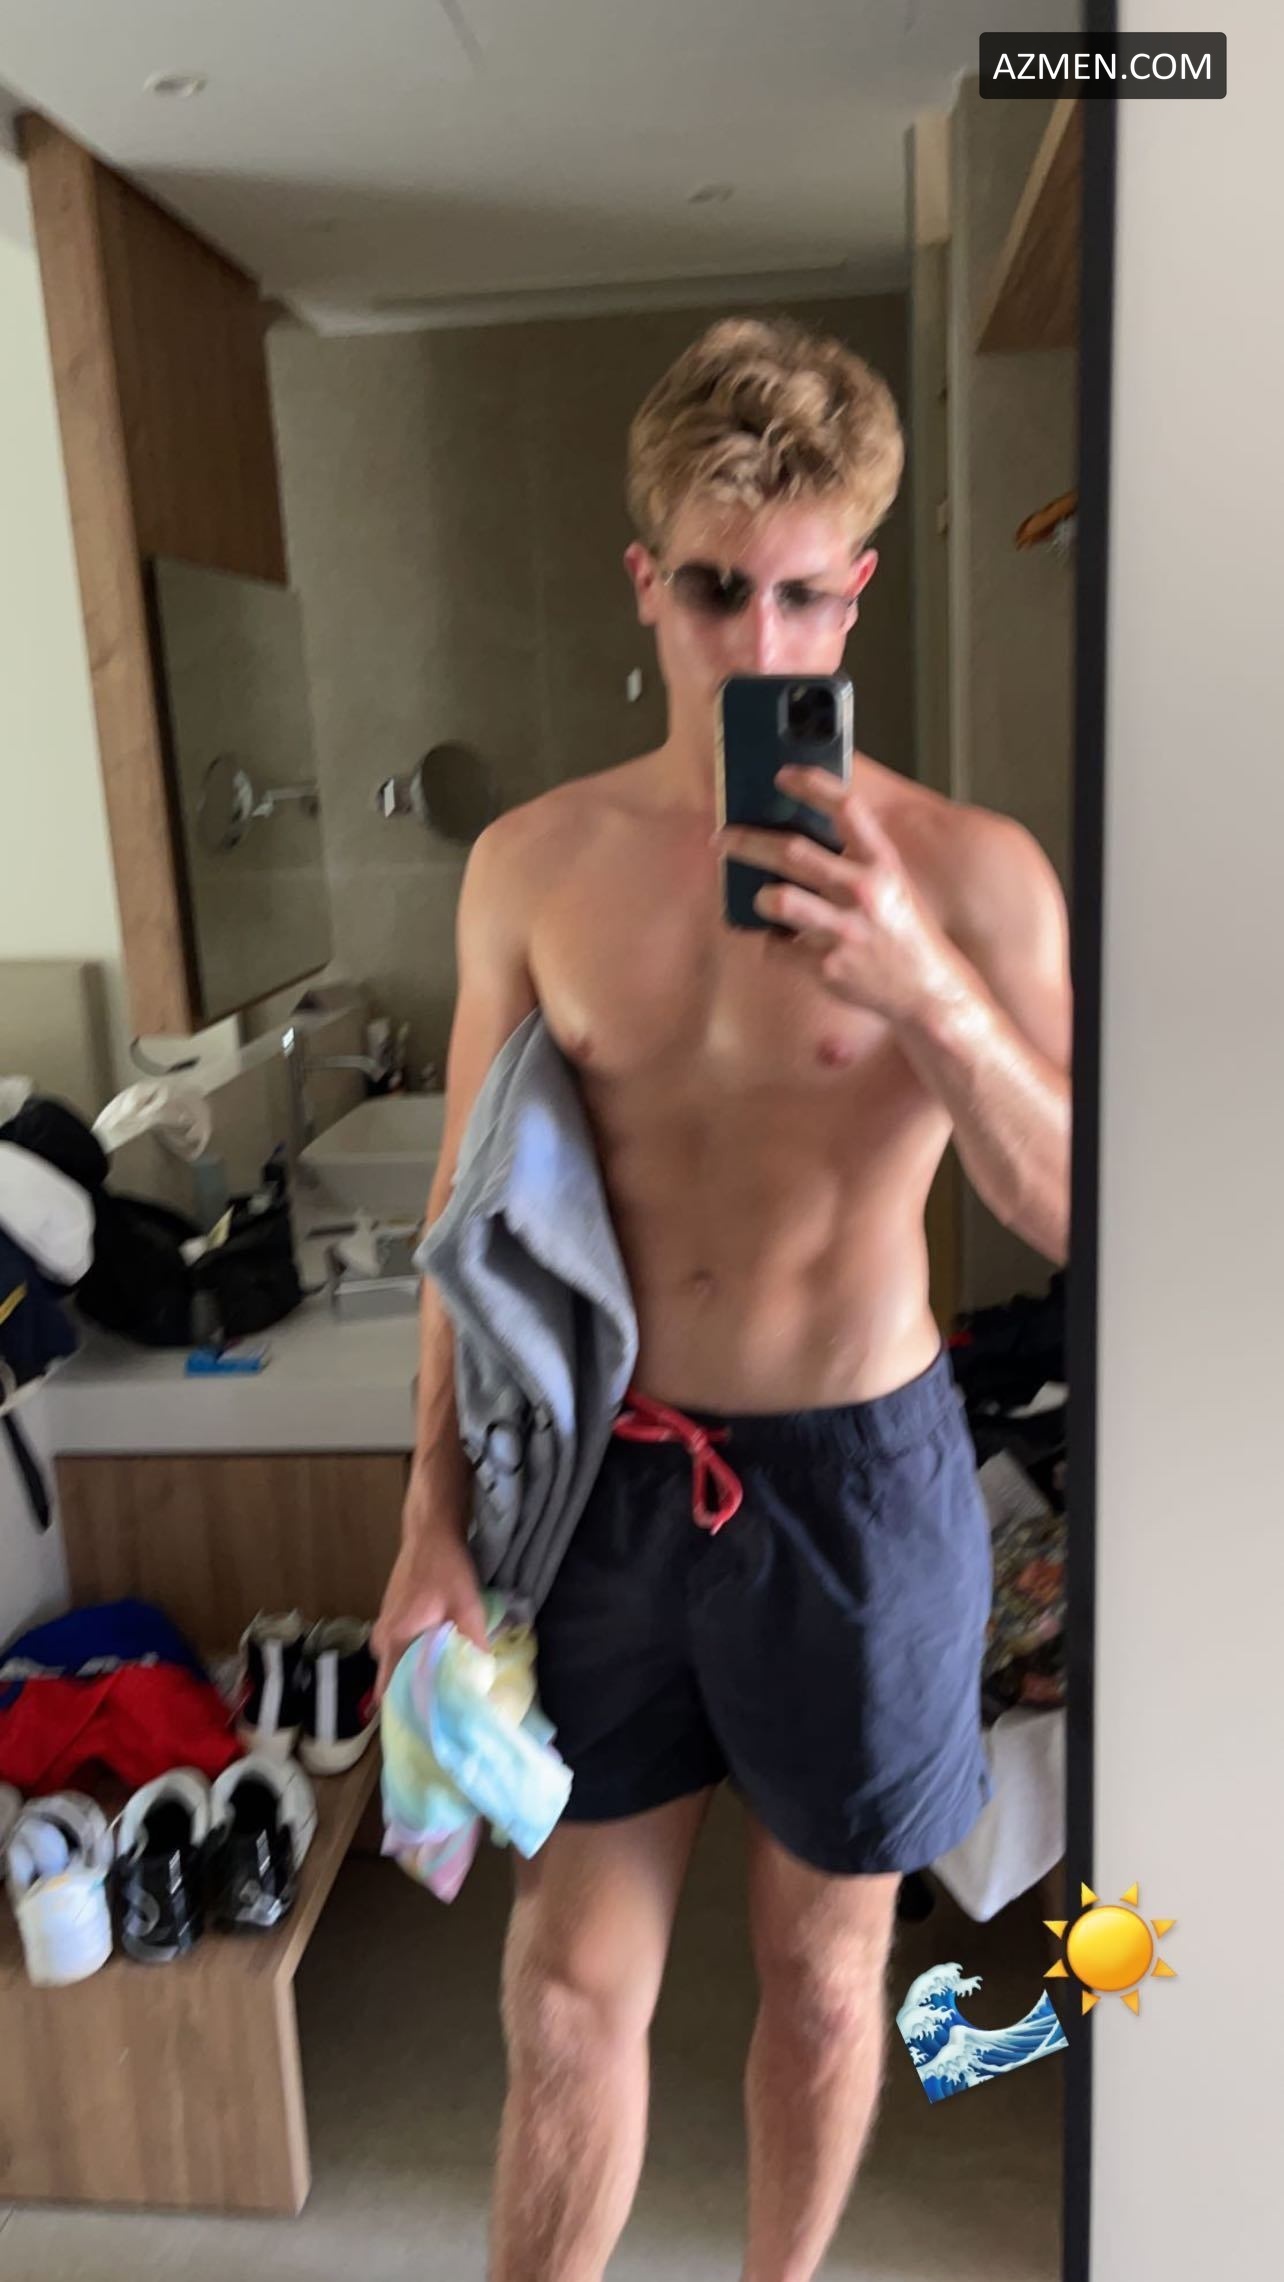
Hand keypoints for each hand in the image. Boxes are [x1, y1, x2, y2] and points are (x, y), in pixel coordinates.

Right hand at [371, 1475, 489, 1702]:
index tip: (429, 1729)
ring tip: (447, 1692)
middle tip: (446, 1714)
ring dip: (420, 1677)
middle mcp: (382, 1639)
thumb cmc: (446, 1569)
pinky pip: (402, 1650)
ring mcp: (385, 1627)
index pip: (390, 1692)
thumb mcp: (467, 1606)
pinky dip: (419, 1659)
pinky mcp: (393, 1618)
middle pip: (395, 1681)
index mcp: (393, 1641)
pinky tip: (441, 1662)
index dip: (410, 1712)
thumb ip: (474, 1643)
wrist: (430, 1532)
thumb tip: (483, 1678)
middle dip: (418, 1698)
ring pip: (399, 1665)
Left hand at [714, 762, 957, 1026]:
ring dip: (760, 898)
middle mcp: (864, 891)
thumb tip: (794, 835)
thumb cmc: (900, 930)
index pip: (846, 809)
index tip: (782, 775)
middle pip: (792, 852)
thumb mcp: (890, 883)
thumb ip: (854, 858)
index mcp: (882, 863)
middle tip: (723, 838)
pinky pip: (777, 948)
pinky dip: (775, 944)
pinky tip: (785, 943)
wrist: (926, 989)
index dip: (812, 785)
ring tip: (760, 898)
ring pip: (777, 901)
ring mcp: (844, 931)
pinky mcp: (827, 967)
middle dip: (747, 842)